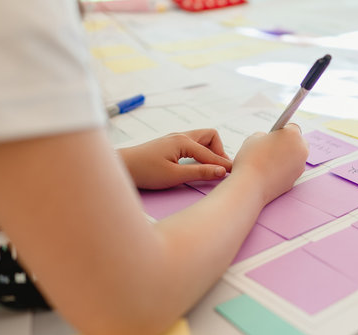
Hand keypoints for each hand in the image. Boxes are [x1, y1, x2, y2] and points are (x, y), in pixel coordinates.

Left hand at [118, 129, 232, 189]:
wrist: (122, 167)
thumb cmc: (145, 172)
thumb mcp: (174, 175)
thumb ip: (199, 172)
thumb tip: (221, 171)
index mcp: (183, 142)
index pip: (210, 153)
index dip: (223, 164)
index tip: (235, 174)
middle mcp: (181, 136)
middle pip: (210, 136)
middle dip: (219, 151)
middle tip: (221, 168)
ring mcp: (175, 139)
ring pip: (201, 139)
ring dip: (210, 150)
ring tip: (213, 166)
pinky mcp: (170, 144)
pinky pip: (193, 143)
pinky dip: (201, 151)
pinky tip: (199, 163)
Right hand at [232, 124, 308, 203]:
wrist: (250, 185)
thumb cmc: (251, 160)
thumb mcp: (254, 138)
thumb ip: (264, 136)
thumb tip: (269, 140)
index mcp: (293, 135)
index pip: (292, 128)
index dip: (282, 131)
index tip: (275, 134)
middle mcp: (301, 150)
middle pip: (297, 143)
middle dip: (287, 144)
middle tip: (272, 147)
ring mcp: (300, 166)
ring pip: (295, 158)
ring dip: (286, 157)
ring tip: (269, 161)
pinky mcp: (296, 180)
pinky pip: (290, 171)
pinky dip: (283, 170)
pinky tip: (270, 171)